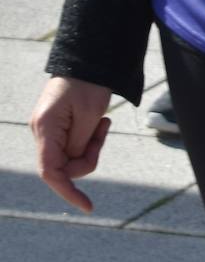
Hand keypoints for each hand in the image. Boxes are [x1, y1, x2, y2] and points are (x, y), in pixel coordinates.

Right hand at [30, 77, 111, 212]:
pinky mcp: (56, 125)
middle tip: (104, 130)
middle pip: (64, 165)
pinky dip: (88, 138)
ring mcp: (47, 128)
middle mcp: (42, 131)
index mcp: (46, 128)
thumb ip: (78, 146)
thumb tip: (72, 167)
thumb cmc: (90, 82)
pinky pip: (72, 143)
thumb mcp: (91, 116)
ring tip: (103, 121)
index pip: (51, 172)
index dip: (68, 192)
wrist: (89, 56)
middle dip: (88, 156)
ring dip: (90, 145)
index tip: (88, 206)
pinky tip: (100, 121)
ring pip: (70, 155)